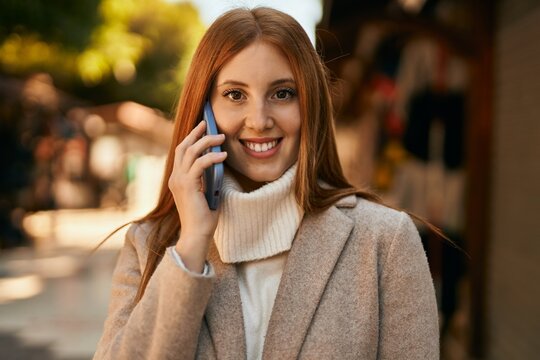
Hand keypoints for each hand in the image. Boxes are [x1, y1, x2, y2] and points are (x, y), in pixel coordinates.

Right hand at [168, 120, 226, 271]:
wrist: (197, 234)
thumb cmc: (204, 217)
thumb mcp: (206, 192)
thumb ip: (207, 178)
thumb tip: (218, 162)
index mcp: (178, 179)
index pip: (182, 153)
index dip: (191, 138)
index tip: (202, 128)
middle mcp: (175, 177)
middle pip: (183, 147)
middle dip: (196, 133)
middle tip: (208, 123)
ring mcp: (179, 181)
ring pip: (191, 152)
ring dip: (207, 142)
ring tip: (221, 138)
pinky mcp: (188, 185)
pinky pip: (200, 164)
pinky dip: (212, 157)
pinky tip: (223, 155)